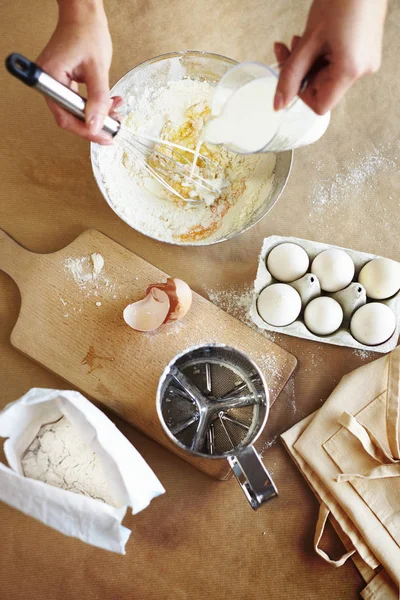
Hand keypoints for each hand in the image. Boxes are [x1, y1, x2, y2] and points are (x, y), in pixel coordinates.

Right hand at [37, 0, 121, 143]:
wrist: (84, 14)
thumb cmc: (87, 32)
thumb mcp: (98, 68)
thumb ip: (98, 99)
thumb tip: (96, 125)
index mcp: (50, 77)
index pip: (65, 115)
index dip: (85, 130)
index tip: (105, 137)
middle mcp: (49, 82)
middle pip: (70, 116)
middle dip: (95, 123)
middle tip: (114, 127)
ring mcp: (56, 82)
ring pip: (77, 110)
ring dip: (98, 114)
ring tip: (116, 111)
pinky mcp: (64, 81)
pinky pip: (79, 100)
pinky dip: (96, 104)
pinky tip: (111, 102)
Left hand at [274, 0, 387, 114]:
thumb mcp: (309, 41)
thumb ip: (291, 74)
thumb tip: (278, 104)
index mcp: (350, 71)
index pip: (320, 105)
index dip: (299, 94)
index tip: (288, 74)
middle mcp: (363, 70)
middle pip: (322, 88)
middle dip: (300, 72)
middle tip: (285, 50)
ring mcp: (366, 60)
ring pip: (328, 74)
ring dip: (308, 61)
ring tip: (298, 39)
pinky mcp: (365, 50)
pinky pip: (338, 62)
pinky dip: (321, 54)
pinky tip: (314, 37)